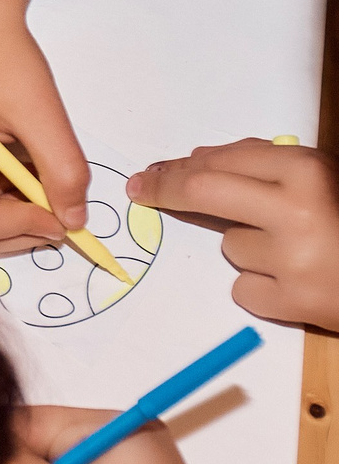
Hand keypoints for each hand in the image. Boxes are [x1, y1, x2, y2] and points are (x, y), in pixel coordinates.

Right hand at [0, 0, 85, 256]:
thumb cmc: (1, 53)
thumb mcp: (41, 110)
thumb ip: (63, 170)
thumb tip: (75, 222)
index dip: (31, 228)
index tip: (69, 211)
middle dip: (19, 230)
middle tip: (58, 202)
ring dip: (6, 217)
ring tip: (33, 176)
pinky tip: (10, 168)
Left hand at [130, 139, 338, 328]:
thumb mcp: (324, 177)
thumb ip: (266, 164)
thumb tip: (197, 160)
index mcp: (307, 173)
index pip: (219, 163)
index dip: (177, 167)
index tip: (149, 173)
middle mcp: (296, 212)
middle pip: (203, 193)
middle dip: (167, 190)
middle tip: (143, 191)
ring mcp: (293, 260)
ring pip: (231, 247)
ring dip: (249, 247)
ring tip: (297, 250)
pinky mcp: (296, 303)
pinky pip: (246, 289)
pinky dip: (262, 287)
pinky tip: (296, 281)